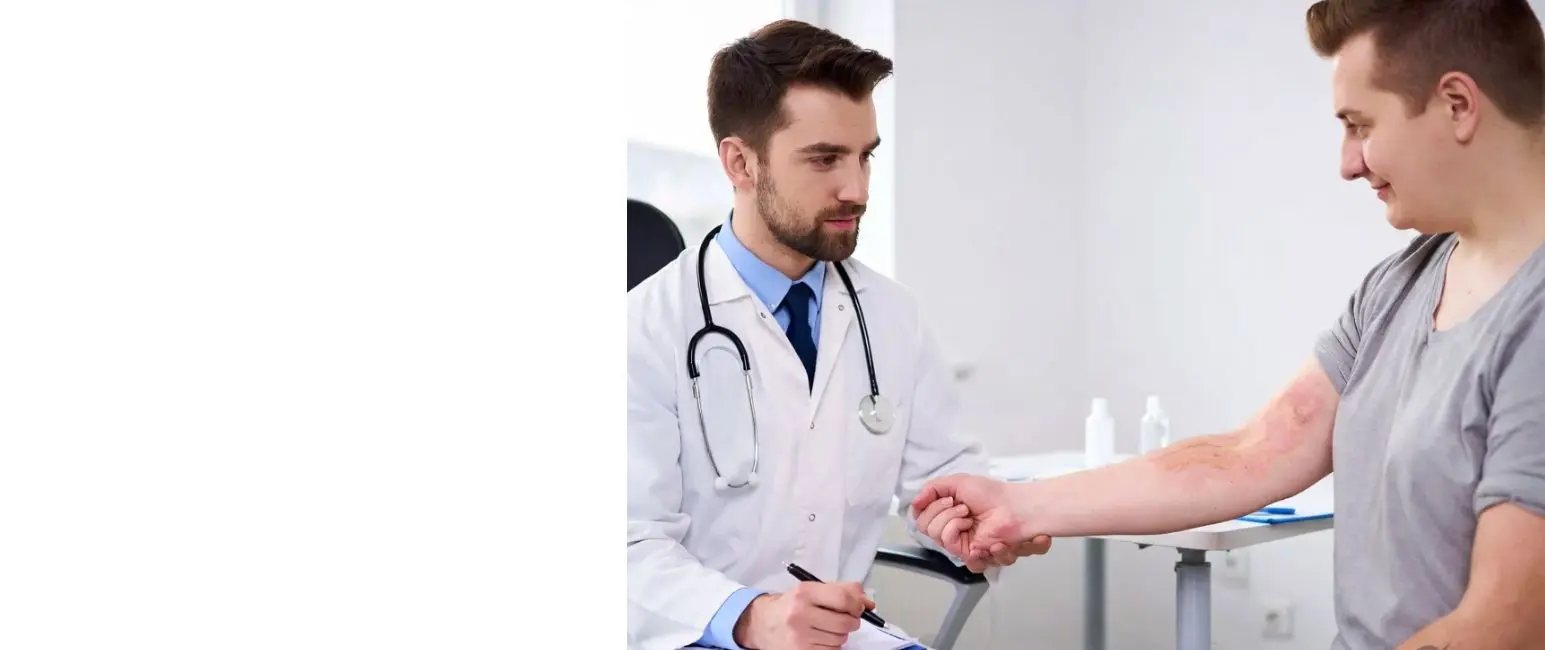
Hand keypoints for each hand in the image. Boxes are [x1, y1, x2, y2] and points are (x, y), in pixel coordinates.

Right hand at [734, 581, 873, 648]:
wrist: (761, 623)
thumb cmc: (792, 604)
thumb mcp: (812, 590)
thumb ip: (843, 591)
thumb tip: (870, 603)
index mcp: (805, 593)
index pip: (844, 598)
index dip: (857, 605)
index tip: (858, 607)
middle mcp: (800, 614)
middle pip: (845, 623)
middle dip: (851, 622)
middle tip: (845, 619)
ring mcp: (799, 637)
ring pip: (840, 639)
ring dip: (840, 635)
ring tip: (828, 628)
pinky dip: (832, 646)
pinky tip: (821, 638)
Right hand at [910, 474, 1051, 571]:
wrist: (1017, 506)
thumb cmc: (990, 494)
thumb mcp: (956, 482)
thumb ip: (931, 489)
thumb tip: (914, 503)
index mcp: (945, 517)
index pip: (922, 521)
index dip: (932, 510)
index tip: (949, 500)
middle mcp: (953, 533)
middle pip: (930, 532)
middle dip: (947, 515)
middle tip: (966, 509)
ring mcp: (967, 547)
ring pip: (946, 544)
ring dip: (959, 526)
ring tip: (978, 520)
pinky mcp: (982, 558)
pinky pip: (971, 561)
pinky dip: (982, 549)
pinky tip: (995, 541)